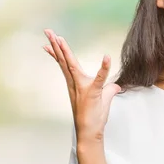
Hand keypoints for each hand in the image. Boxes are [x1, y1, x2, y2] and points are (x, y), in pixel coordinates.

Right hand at [43, 29, 120, 143]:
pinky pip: (100, 79)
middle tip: (47, 31)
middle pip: (64, 61)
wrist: (90, 131)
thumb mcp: (104, 98)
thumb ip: (109, 89)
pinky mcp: (93, 93)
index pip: (65, 64)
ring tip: (59, 37)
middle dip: (56, 45)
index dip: (57, 52)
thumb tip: (116, 86)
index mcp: (76, 83)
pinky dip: (104, 69)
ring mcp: (83, 88)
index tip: (49, 41)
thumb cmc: (95, 116)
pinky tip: (106, 57)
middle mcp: (75, 83)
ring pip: (72, 66)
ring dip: (66, 52)